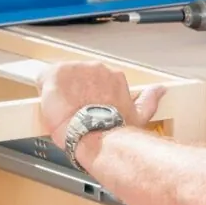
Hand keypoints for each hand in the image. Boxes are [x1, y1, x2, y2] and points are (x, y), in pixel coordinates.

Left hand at [34, 61, 165, 147]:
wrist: (96, 135)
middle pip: (78, 77)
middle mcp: (96, 68)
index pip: (97, 79)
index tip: (88, 107)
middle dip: (75, 92)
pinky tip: (49, 105)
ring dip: (60, 92)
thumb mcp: (140, 115)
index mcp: (114, 77)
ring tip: (63, 112)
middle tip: (76, 112)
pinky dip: (43, 91)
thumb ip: (149, 99)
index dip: (90, 94)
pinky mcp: (56, 74)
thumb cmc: (116, 129)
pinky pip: (43, 78)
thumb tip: (161, 90)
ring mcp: (76, 69)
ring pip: (62, 78)